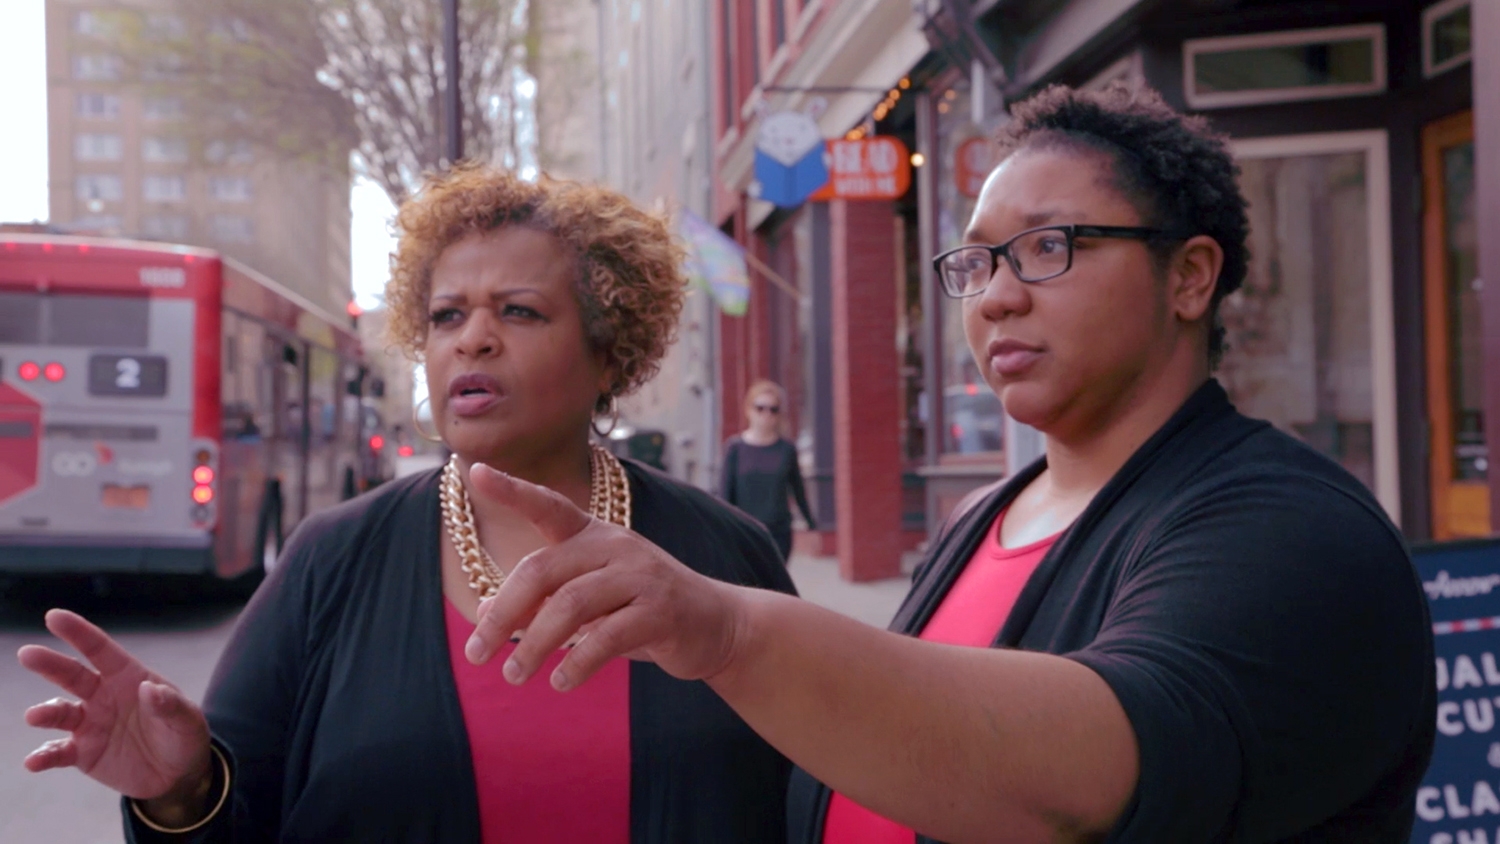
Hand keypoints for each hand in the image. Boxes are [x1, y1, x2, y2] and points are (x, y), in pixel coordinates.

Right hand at [17, 610, 212, 805]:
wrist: (177, 775)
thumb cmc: (183, 737)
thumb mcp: (187, 721)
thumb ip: (170, 705)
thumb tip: (149, 688)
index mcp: (129, 678)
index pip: (101, 650)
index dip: (79, 632)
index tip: (54, 616)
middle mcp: (103, 696)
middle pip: (72, 675)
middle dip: (49, 664)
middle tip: (27, 654)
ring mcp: (90, 724)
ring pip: (59, 713)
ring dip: (45, 713)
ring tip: (34, 717)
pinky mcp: (83, 753)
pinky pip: (58, 752)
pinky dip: (43, 756)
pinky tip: (34, 761)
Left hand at [464, 464, 748, 691]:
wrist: (716, 625)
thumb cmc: (640, 611)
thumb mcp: (591, 600)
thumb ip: (544, 600)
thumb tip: (486, 612)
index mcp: (594, 535)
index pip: (548, 506)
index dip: (512, 490)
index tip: (475, 470)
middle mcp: (615, 546)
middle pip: (543, 570)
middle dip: (504, 612)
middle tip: (475, 653)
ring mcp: (641, 576)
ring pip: (570, 606)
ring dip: (533, 645)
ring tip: (514, 675)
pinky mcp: (660, 611)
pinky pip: (606, 637)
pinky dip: (576, 662)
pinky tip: (560, 681)